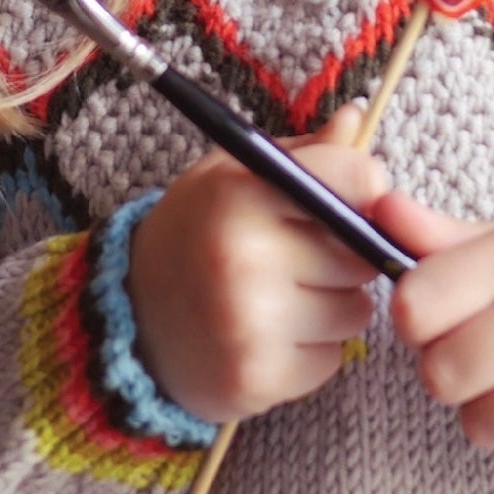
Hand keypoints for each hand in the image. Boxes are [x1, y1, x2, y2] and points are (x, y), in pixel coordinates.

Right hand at [126, 103, 389, 425]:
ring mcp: (249, 323)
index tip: (348, 198)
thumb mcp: (233, 176)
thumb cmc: (195, 235)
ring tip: (282, 297)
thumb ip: (300, 153)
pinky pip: (332, 359)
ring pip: (355, 311)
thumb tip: (358, 116)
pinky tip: (271, 336)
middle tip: (300, 254)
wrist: (130, 321)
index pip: (356, 179)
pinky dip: (313, 351)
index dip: (362, 189)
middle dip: (347, 254)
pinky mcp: (256, 377)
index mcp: (239, 192)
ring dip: (333, 306)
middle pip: (363, 252)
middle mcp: (243, 255)